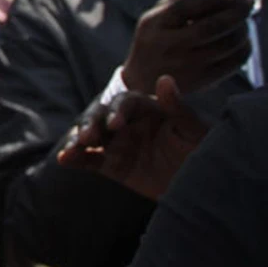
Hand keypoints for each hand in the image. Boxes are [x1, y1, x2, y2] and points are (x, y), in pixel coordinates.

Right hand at [57, 75, 209, 200]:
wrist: (203, 187)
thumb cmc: (203, 152)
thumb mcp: (195, 131)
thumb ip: (179, 108)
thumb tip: (164, 79)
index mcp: (147, 109)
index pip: (126, 103)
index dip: (118, 111)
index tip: (115, 125)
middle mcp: (128, 123)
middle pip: (101, 117)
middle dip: (92, 125)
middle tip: (88, 137)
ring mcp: (117, 144)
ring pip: (91, 136)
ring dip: (78, 140)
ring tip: (71, 150)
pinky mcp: (111, 165)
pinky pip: (89, 160)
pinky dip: (76, 158)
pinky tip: (64, 160)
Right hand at [121, 0, 255, 93]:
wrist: (143, 80)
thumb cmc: (155, 40)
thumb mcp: (156, 16)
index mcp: (154, 25)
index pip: (186, 7)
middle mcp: (169, 47)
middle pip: (211, 27)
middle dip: (236, 11)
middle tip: (249, 1)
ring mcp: (187, 67)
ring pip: (227, 44)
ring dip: (243, 28)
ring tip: (245, 20)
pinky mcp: (203, 81)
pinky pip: (234, 62)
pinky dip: (245, 47)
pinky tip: (242, 39)